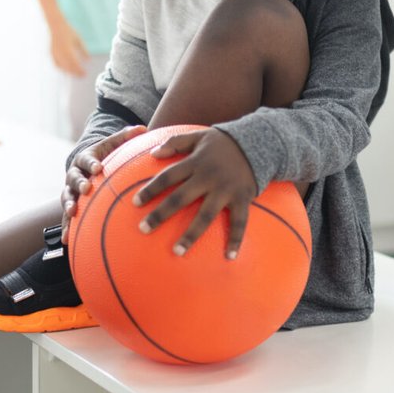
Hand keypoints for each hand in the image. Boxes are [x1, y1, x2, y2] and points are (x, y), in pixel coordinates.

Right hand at [48, 19, 88, 77]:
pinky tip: (66, 70)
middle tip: (82, 76)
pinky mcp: (52, 54)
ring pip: (62, 67)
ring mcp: (55, 54)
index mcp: (68, 49)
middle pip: (69, 67)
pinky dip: (62, 68)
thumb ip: (83, 50)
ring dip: (69, 72)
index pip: (75, 63)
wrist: (56, 26)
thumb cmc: (68, 31)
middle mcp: (61, 53)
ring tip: (76, 74)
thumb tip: (88, 60)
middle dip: (75, 73)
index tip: (85, 74)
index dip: (80, 70)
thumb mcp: (78, 40)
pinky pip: (57, 64)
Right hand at [61, 125, 146, 220]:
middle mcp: (75, 174)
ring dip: (68, 205)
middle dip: (78, 183)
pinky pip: (66, 218)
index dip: (91, 163)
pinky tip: (67, 240)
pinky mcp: (70, 205)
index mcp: (85, 158)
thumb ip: (126, 137)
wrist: (87, 166)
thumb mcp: (113, 144)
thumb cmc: (105, 155)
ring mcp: (70, 190)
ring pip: (66, 197)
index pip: (87, 159)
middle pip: (73, 178)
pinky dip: (66, 228)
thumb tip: (144, 128)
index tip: (98, 168)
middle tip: (86, 188)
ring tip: (72, 212)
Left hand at [133, 129, 258, 259]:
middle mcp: (208, 177)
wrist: (259, 142)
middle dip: (161, 214)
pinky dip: (236, 240)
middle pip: (180, 198)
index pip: (168, 177)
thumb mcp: (198, 136)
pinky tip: (230, 257)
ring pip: (205, 216)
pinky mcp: (242, 199)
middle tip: (143, 229)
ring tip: (176, 252)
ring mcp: (225, 190)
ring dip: (191, 235)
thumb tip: (153, 153)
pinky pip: (239, 222)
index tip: (135, 203)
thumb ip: (175, 142)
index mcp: (195, 162)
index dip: (151, 190)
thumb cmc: (223, 142)